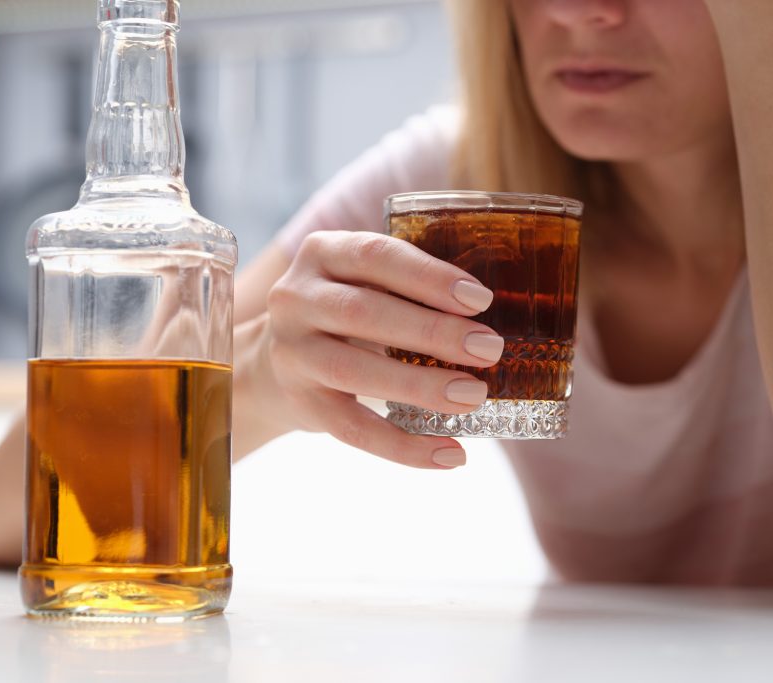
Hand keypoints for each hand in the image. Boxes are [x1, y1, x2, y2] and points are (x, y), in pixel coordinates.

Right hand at [263, 230, 503, 468]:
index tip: (480, 299)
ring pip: (353, 371)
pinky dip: (404, 447)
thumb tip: (494, 314)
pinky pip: (352, 430)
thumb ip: (412, 285)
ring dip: (419, 386)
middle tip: (490, 348)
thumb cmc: (349, 311)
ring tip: (473, 396)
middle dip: (432, 332)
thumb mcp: (367, 280)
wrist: (278, 361)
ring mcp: (292, 353)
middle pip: (364, 312)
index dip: (428, 276)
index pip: (375, 256)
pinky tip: (451, 453)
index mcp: (323, 253)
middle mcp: (296, 299)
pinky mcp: (302, 403)